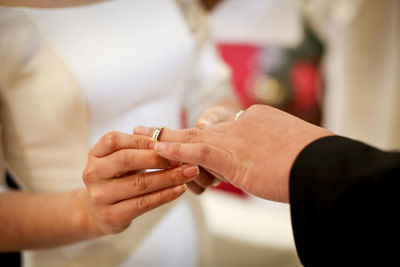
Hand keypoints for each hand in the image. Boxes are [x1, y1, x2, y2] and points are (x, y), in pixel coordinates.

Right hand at [82, 131, 198, 234]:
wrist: (100, 212)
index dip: (142, 140)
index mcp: (95, 154)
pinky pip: (142, 204)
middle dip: (158, 158)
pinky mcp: (111, 216)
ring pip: (138, 183)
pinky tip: (180, 189)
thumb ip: (139, 147)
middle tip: (183, 158)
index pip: (114, 140)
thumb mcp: (122, 159)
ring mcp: (99, 196)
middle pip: (126, 160)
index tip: (168, 143)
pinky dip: (164, 195)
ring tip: (189, 172)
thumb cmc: (118, 177)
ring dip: (168, 177)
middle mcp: (92, 173)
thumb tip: (167, 139)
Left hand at [135, 105, 333, 202]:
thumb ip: (275, 147)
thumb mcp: (292, 148)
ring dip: (166, 140)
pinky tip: (155, 147)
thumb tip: (275, 158)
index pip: (222, 127)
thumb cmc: (314, 161)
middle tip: (148, 130)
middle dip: (174, 131)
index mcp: (257, 118)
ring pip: (192, 137)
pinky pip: (194, 148)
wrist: (322, 165)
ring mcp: (234, 137)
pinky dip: (173, 148)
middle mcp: (241, 123)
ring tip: (142, 136)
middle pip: (201, 127)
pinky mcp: (229, 153)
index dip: (204, 138)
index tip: (191, 140)